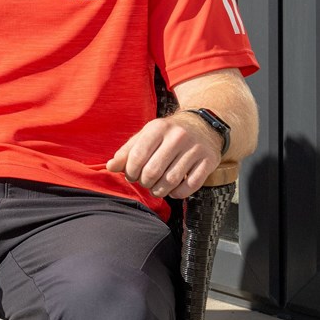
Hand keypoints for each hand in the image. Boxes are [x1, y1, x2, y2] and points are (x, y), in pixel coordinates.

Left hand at [106, 114, 221, 199]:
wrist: (202, 126)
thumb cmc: (167, 134)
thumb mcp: (146, 135)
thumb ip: (127, 151)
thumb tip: (110, 167)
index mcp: (158, 128)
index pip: (138, 156)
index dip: (130, 172)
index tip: (131, 176)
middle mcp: (178, 136)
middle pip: (153, 171)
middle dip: (144, 182)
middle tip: (144, 182)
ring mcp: (195, 149)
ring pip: (171, 180)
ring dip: (159, 190)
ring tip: (155, 189)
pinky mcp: (209, 161)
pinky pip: (190, 186)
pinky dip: (178, 193)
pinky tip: (172, 190)